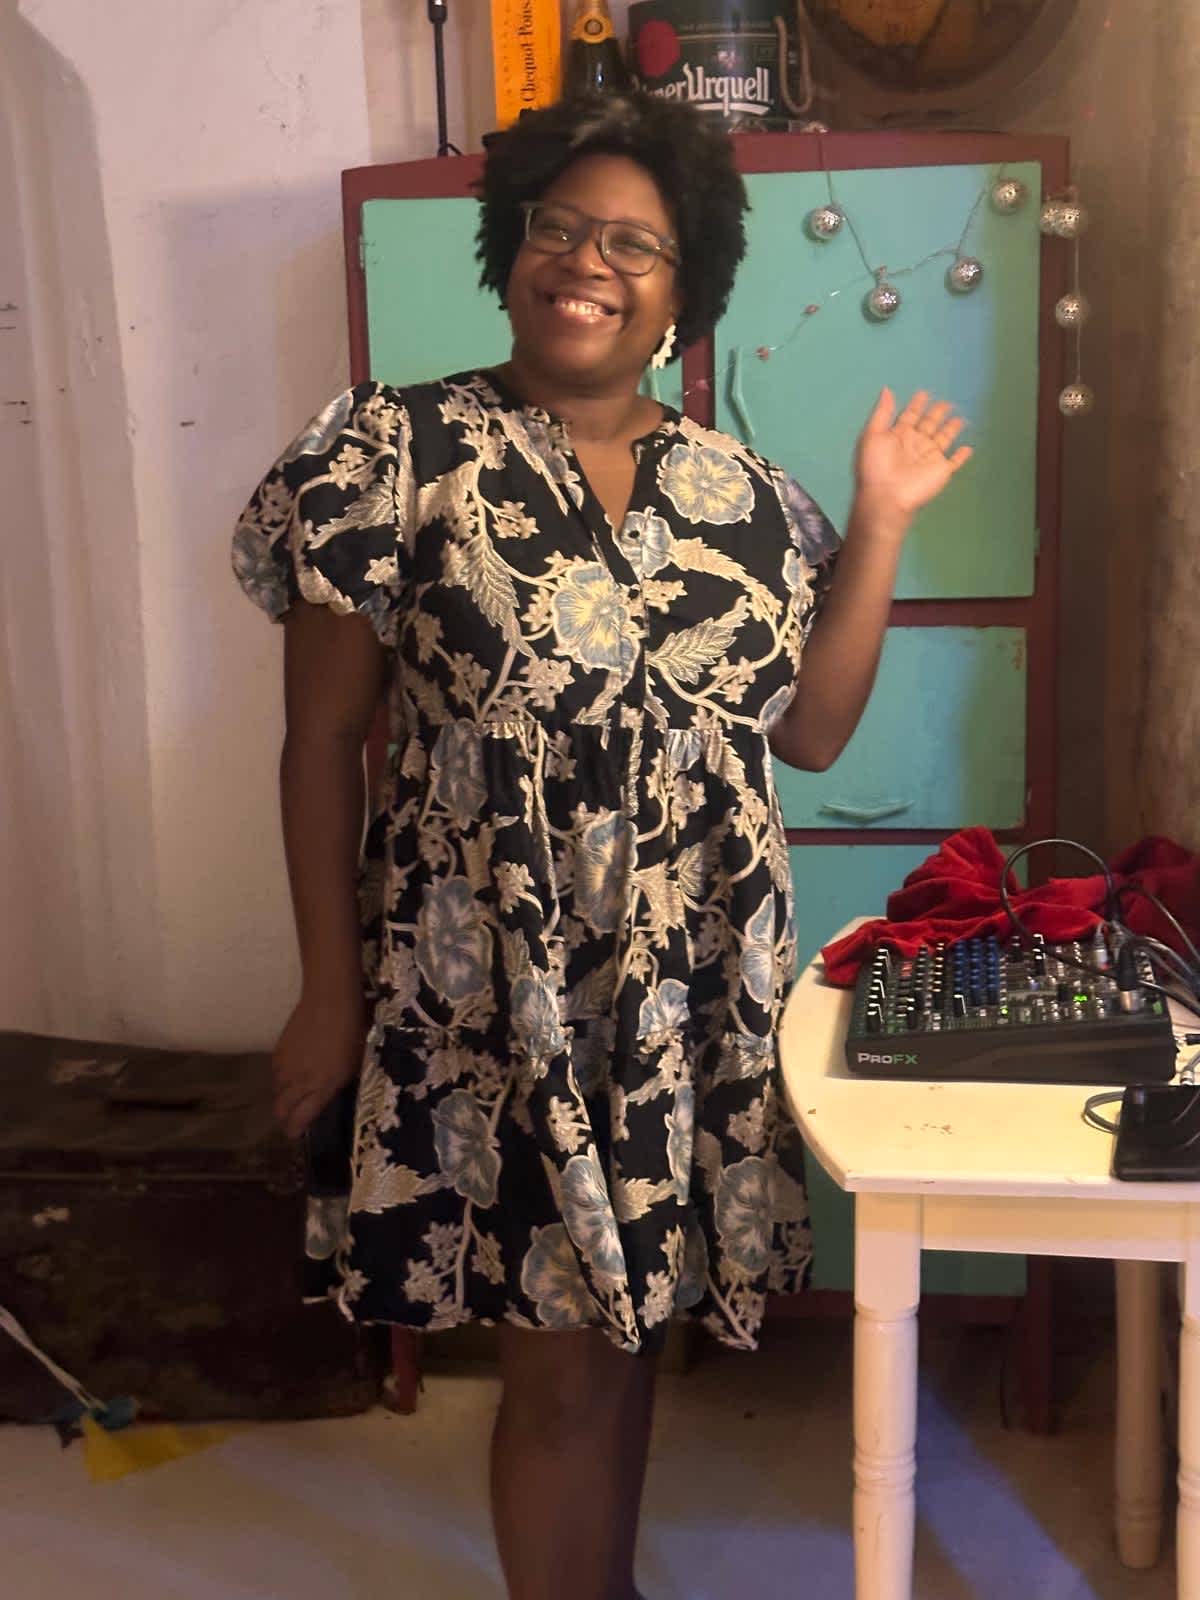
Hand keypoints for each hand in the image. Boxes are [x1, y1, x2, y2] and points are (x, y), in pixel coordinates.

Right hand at [271, 993, 365, 1138]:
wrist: (330, 1000)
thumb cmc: (352, 1030)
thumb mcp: (355, 1062)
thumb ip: (339, 1083)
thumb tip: (331, 1093)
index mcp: (322, 1087)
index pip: (298, 1119)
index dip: (294, 1129)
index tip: (296, 1133)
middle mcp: (299, 1082)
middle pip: (281, 1109)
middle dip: (285, 1117)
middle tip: (292, 1117)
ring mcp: (285, 1066)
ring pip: (277, 1091)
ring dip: (284, 1096)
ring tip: (294, 1093)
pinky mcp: (278, 1051)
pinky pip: (275, 1073)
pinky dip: (281, 1077)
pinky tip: (291, 1071)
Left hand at [854, 388, 972, 526]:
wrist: (886, 496)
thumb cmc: (876, 466)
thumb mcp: (872, 435)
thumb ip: (882, 412)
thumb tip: (887, 389)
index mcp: (898, 435)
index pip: (910, 415)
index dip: (917, 404)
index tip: (924, 393)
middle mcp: (915, 444)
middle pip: (929, 424)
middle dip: (937, 413)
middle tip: (946, 402)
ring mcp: (930, 457)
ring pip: (944, 438)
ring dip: (951, 429)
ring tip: (959, 418)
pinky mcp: (942, 470)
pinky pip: (955, 462)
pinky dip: (962, 456)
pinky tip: (969, 448)